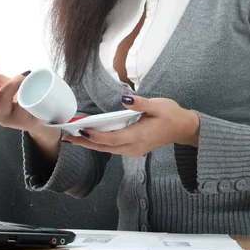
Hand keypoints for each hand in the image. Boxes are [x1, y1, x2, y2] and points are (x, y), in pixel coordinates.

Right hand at [0, 56, 44, 133]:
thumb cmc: (17, 98)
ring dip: (12, 83)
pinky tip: (30, 83)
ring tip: (22, 75)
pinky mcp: (21, 119)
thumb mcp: (2, 83)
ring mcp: (6, 117)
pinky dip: (24, 91)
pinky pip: (20, 104)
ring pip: (3, 99)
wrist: (38, 115)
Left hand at [61, 95, 199, 157]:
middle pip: (104, 147)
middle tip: (66, 137)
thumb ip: (140, 103)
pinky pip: (112, 148)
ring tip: (73, 137)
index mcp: (138, 136)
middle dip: (84, 142)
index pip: (111, 138)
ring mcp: (133, 150)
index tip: (80, 128)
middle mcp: (133, 147)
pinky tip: (90, 137)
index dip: (94, 135)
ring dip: (90, 144)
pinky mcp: (134, 149)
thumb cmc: (171, 114)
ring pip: (107, 149)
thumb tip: (124, 99)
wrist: (184, 128)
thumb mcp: (158, 105)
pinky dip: (99, 143)